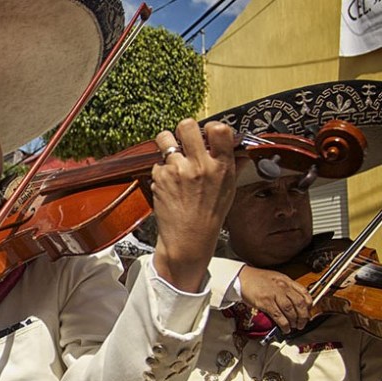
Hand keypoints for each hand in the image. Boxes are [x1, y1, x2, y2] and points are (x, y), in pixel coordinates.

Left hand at [152, 119, 236, 291]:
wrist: (188, 238)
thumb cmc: (209, 214)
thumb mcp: (229, 189)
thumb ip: (232, 165)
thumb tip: (238, 147)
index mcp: (222, 166)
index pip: (219, 129)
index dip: (209, 127)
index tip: (206, 134)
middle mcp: (200, 165)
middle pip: (187, 125)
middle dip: (184, 130)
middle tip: (184, 141)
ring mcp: (178, 170)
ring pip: (165, 138)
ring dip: (166, 144)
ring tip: (171, 155)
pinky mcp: (160, 177)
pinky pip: (157, 162)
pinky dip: (160, 169)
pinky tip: (168, 182)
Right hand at [238, 266, 311, 332]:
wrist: (240, 277)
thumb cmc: (255, 278)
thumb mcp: (275, 278)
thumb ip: (285, 287)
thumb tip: (293, 300)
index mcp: (286, 280)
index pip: (304, 292)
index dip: (309, 304)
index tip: (308, 311)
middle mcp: (282, 287)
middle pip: (299, 303)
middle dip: (303, 316)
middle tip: (303, 323)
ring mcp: (274, 294)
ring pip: (290, 311)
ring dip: (294, 321)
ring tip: (294, 326)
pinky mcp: (265, 302)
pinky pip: (279, 316)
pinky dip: (284, 324)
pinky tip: (285, 328)